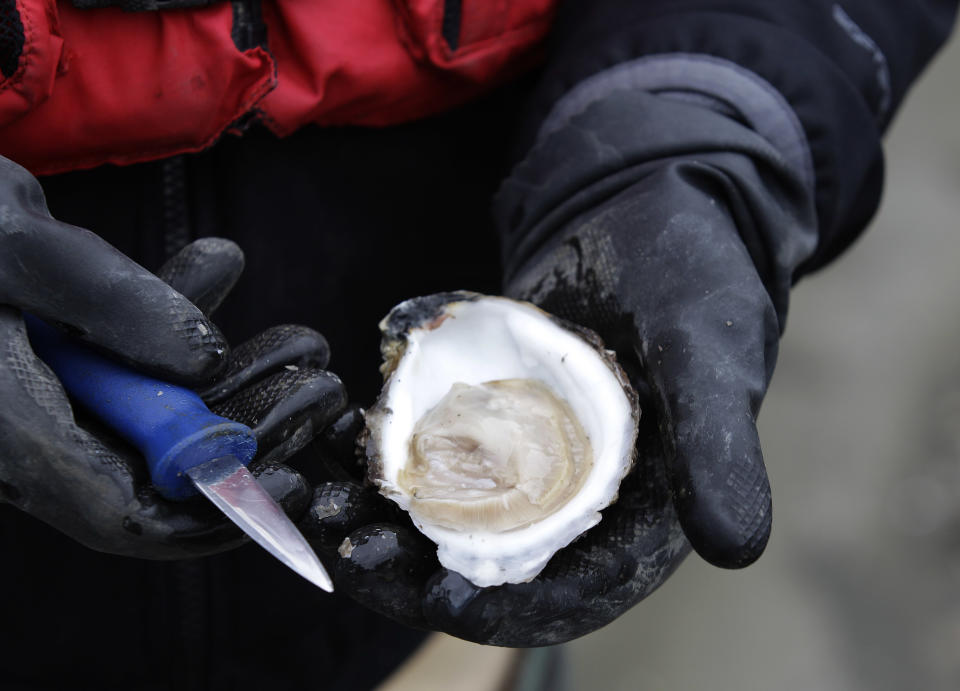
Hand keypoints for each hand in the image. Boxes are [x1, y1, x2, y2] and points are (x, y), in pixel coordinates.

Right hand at [0, 157, 345, 556]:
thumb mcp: (16, 247)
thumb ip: (109, 303)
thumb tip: (205, 360)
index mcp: (8, 430)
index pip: (125, 517)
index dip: (215, 513)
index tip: (291, 481)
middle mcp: (27, 440)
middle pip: (160, 476)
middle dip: (253, 438)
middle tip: (321, 390)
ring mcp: (46, 411)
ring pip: (156, 425)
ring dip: (235, 383)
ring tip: (303, 341)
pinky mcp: (60, 378)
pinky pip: (133, 378)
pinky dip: (179, 339)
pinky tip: (221, 268)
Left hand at [301, 89, 816, 644]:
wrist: (644, 202)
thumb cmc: (693, 275)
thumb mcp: (708, 355)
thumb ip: (716, 447)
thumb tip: (737, 546)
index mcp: (642, 514)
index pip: (571, 594)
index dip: (503, 607)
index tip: (435, 592)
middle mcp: (579, 502)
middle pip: (491, 568)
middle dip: (416, 570)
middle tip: (347, 544)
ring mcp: (529, 462)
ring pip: (448, 520)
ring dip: (384, 524)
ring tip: (322, 504)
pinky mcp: (492, 421)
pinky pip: (433, 458)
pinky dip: (383, 463)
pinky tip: (334, 449)